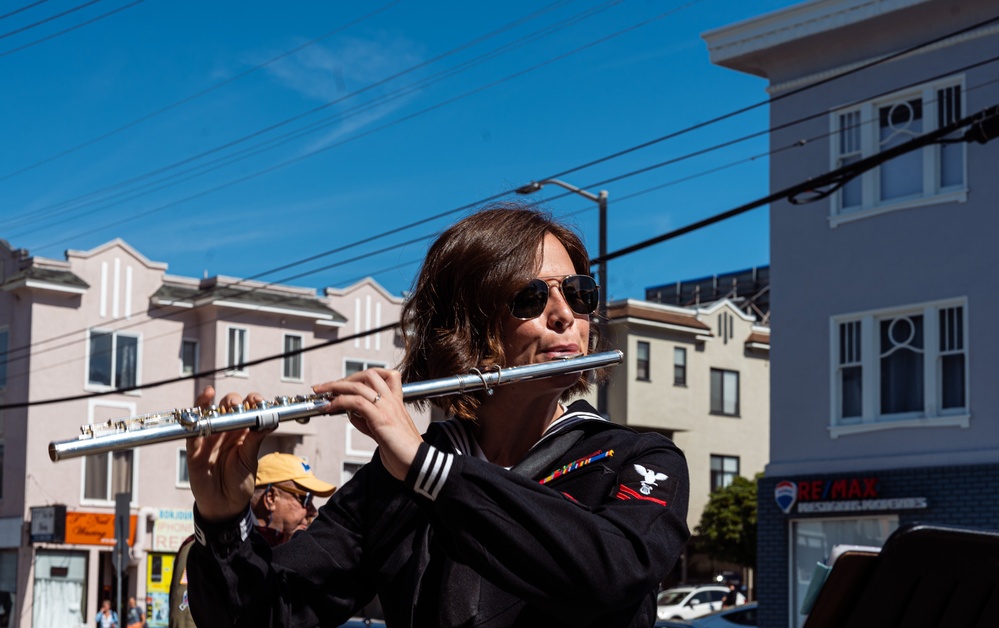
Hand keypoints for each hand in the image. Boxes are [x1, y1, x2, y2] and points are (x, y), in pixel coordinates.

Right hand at [185, 386, 269, 521]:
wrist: (224, 506)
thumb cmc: (239, 483)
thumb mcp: (249, 461)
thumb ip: (255, 441)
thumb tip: (269, 421)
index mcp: (243, 433)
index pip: (247, 410)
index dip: (252, 401)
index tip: (257, 401)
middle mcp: (226, 432)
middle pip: (228, 407)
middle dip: (233, 401)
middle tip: (239, 406)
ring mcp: (210, 438)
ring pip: (210, 413)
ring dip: (214, 402)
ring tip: (222, 401)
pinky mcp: (195, 447)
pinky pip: (192, 428)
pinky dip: (195, 414)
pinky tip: (202, 403)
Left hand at [312, 368, 421, 481]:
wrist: (419, 464)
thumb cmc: (403, 453)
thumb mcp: (382, 433)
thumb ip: (368, 422)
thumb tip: (352, 414)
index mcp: (396, 403)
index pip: (384, 376)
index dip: (361, 377)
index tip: (344, 384)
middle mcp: (392, 401)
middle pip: (369, 375)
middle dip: (345, 378)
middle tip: (327, 386)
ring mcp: (387, 408)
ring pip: (359, 385)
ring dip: (336, 386)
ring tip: (322, 392)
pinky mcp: (381, 418)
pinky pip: (357, 402)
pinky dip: (340, 401)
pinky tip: (330, 406)